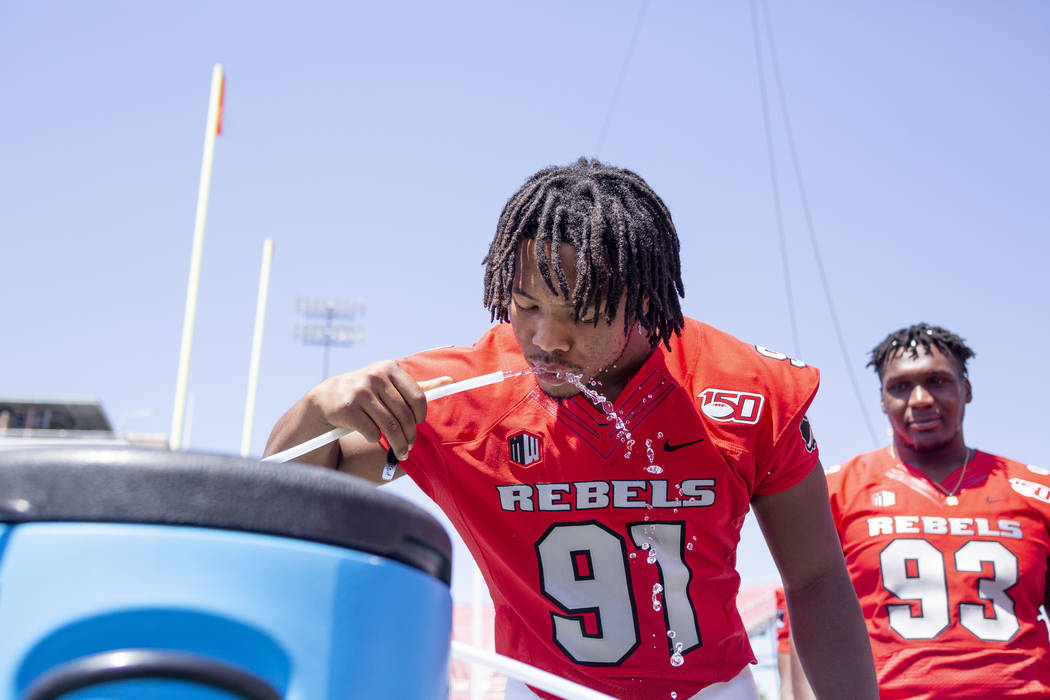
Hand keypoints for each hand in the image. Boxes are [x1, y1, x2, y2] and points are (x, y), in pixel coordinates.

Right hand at [307, 360, 451, 459]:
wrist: (328, 398)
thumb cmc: (368, 392)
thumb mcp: (391, 384)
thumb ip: (419, 385)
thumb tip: (449, 381)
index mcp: (390, 368)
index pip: (417, 397)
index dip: (420, 416)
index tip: (416, 425)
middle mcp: (375, 376)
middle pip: (404, 415)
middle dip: (409, 436)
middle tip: (408, 447)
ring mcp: (360, 391)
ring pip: (389, 426)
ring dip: (397, 444)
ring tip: (400, 452)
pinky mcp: (348, 407)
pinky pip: (372, 431)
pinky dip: (376, 439)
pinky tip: (375, 439)